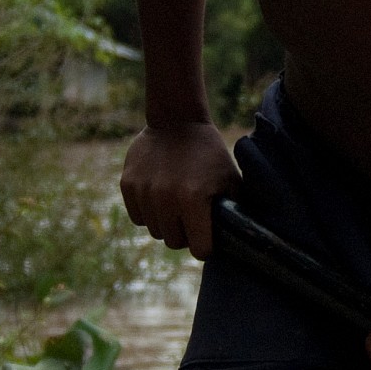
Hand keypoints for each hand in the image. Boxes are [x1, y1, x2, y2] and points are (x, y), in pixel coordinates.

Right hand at [119, 122, 240, 256]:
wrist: (177, 120)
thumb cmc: (209, 153)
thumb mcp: (230, 179)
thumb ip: (234, 210)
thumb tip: (242, 237)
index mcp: (193, 199)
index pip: (199, 249)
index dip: (206, 245)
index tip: (207, 237)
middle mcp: (166, 199)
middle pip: (175, 242)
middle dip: (185, 234)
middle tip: (191, 218)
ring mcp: (144, 192)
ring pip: (155, 231)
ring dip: (166, 223)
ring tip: (176, 205)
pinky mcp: (128, 185)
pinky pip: (138, 217)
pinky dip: (148, 213)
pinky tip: (159, 197)